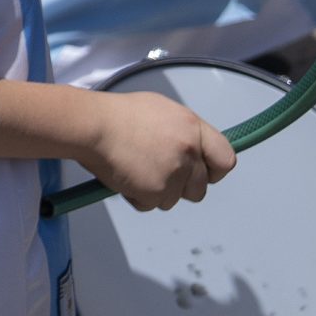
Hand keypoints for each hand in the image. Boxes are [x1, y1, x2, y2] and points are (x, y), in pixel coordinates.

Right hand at [82, 90, 235, 211]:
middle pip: (200, 187)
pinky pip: (150, 204)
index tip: (201, 173)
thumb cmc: (117, 115)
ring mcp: (173, 173)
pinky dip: (136, 196)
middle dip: (181, 187)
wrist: (90, 125)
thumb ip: (184, 132)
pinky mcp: (155, 191)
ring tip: (133, 170)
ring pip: (174, 199)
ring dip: (156, 192)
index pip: (225, 159)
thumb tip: (194, 152)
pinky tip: (122, 177)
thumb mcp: (161, 111)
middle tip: (156, 173)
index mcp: (192, 127)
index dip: (213, 170)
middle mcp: (189, 151)